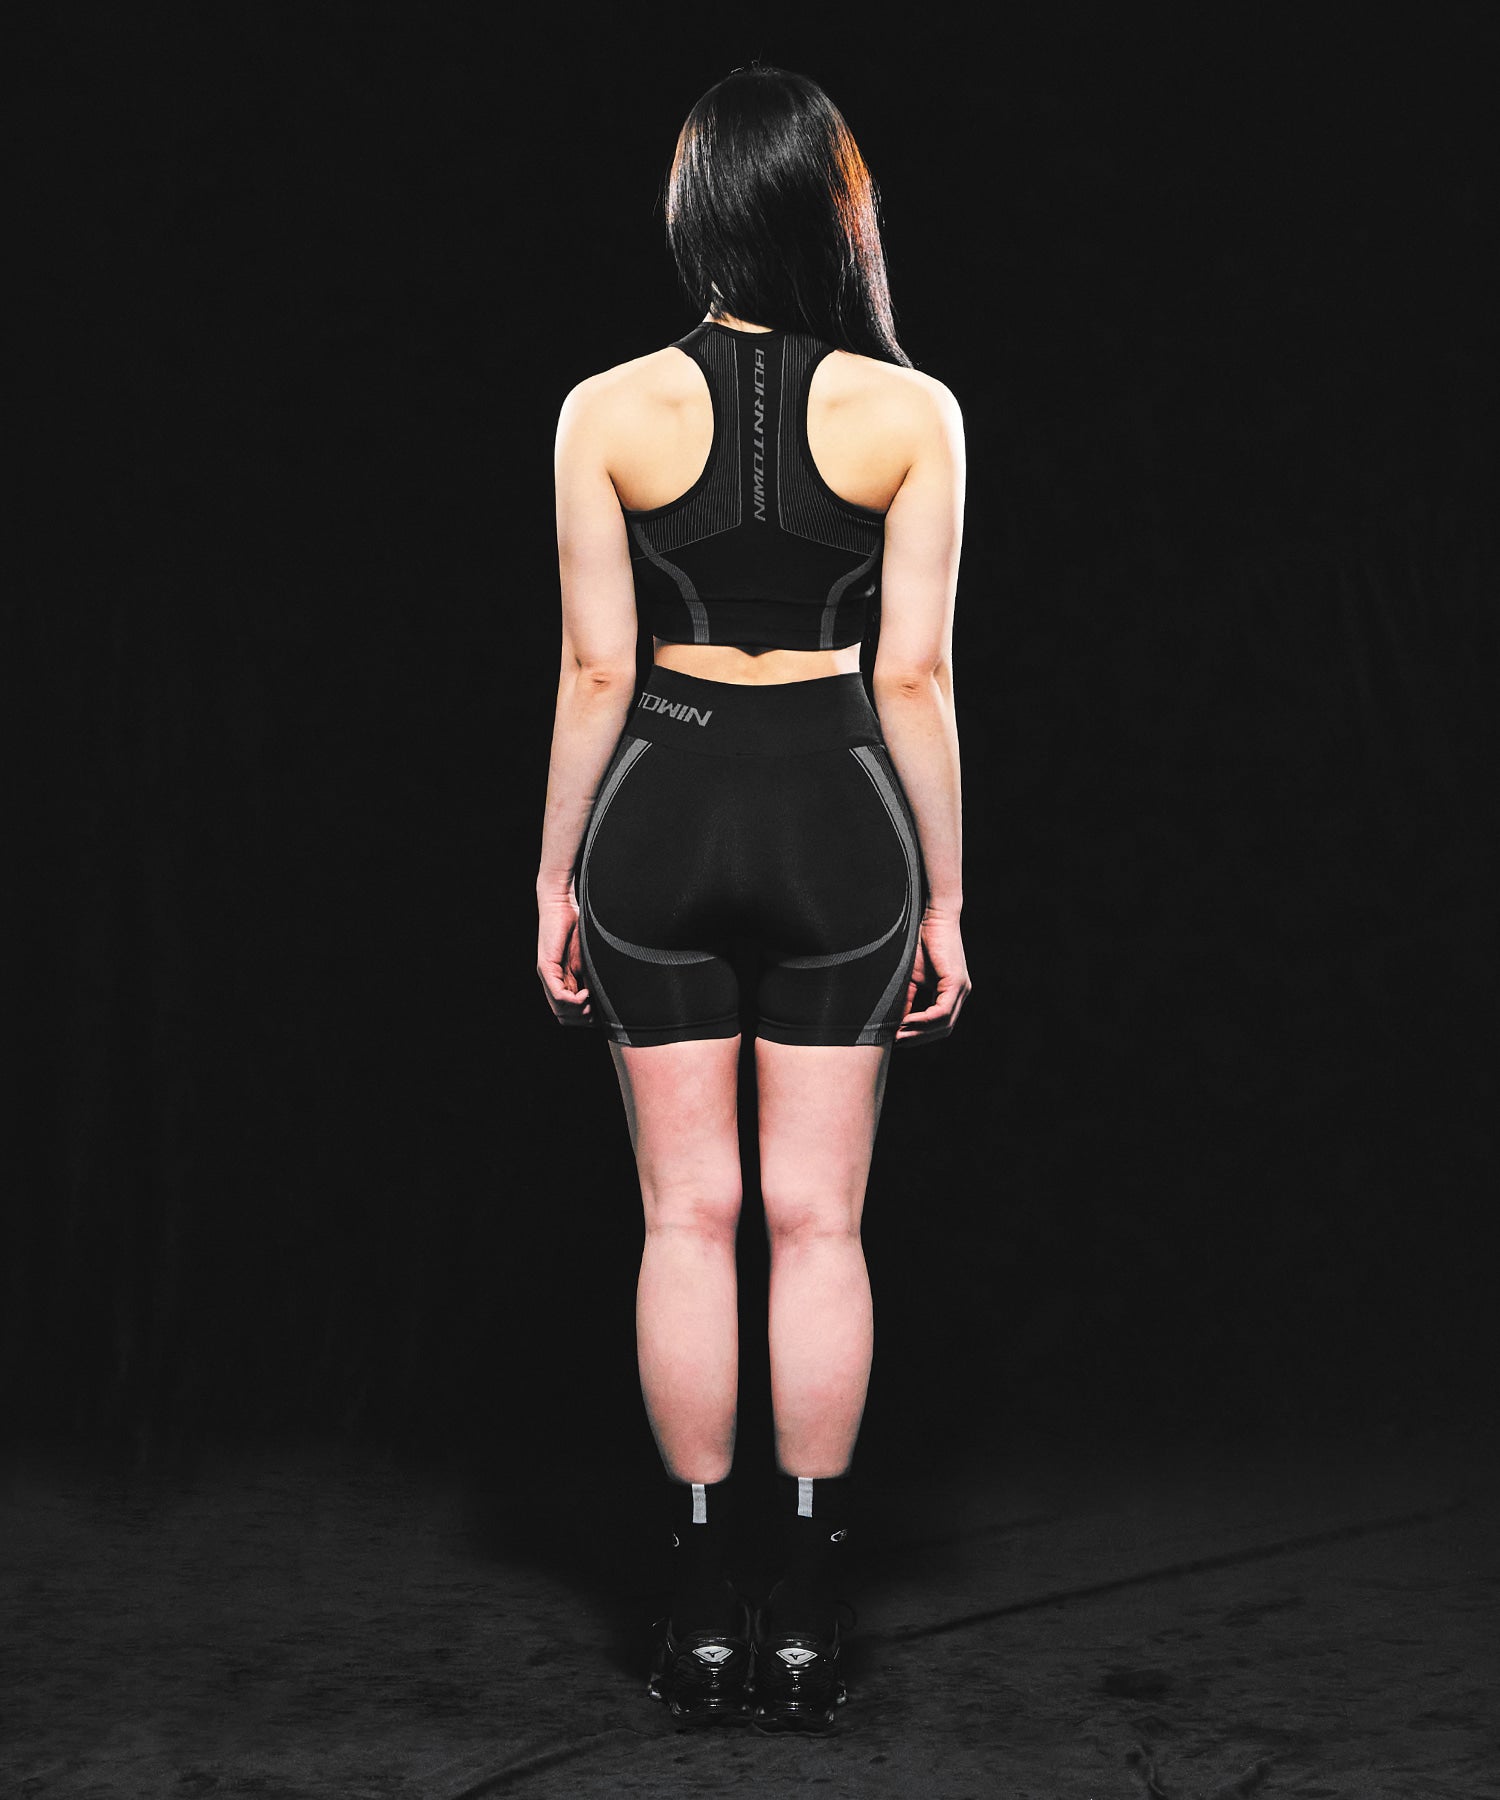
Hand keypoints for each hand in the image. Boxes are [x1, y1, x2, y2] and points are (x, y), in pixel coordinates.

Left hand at [537, 890, 592, 1026]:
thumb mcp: (591, 958)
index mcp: (563, 981)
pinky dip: (574, 1001)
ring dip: (580, 1012)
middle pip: (564, 1017)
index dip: (587, 1020)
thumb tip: (611, 997)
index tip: (603, 1014)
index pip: (570, 1014)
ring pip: (560, 1011)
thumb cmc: (579, 927)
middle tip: (599, 1012)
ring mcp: (547, 976)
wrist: (561, 904)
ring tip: (593, 1002)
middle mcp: (552, 982)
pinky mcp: (546, 967)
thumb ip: (595, 977)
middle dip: (584, 1020)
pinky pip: (558, 995)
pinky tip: (586, 993)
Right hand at [897, 906, 970, 1044]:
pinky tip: (907, 1022)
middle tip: (896, 1043)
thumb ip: (908, 1000)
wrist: (933, 917)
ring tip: (898, 1035)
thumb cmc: (921, 942)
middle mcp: (961, 994)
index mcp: (951, 993)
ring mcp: (961, 989)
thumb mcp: (911, 978)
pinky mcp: (957, 983)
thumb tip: (896, 1023)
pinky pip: (942, 1012)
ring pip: (944, 1024)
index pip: (939, 1025)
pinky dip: (924, 1020)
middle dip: (919, 1039)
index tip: (898, 1041)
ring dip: (920, 1033)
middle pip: (943, 1029)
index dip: (919, 1036)